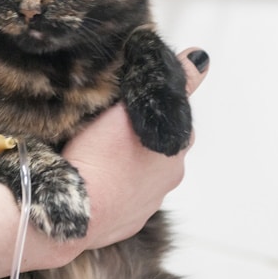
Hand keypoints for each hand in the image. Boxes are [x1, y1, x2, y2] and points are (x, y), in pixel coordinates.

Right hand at [61, 47, 208, 250]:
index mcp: (176, 146)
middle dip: (145, 136)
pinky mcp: (129, 221)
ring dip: (131, 162)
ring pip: (145, 173)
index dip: (156, 106)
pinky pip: (128, 197)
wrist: (76, 212)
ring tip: (103, 153)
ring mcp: (149, 203)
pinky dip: (119, 186)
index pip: (176, 117)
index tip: (133, 103)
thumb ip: (174, 82)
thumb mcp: (134, 106)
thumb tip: (201, 57)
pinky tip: (100, 178)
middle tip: (115, 127)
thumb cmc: (100, 156)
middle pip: (162, 146)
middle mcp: (170, 176)